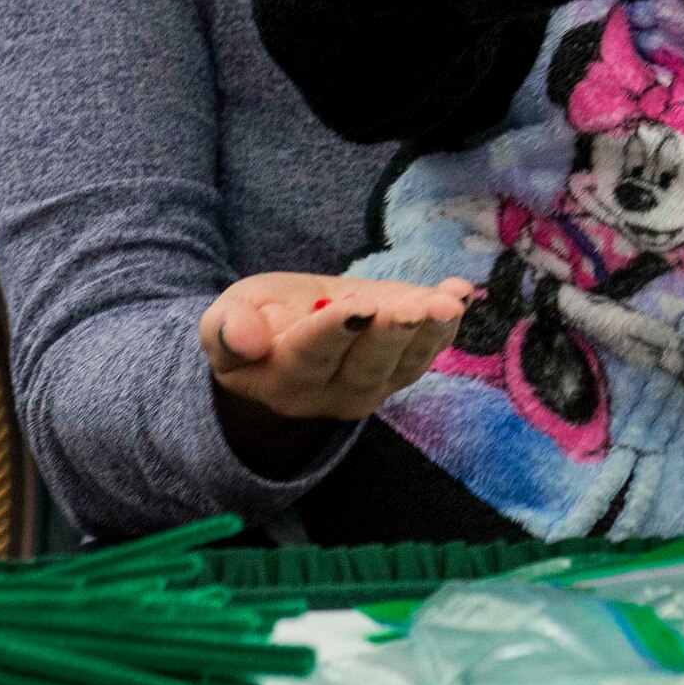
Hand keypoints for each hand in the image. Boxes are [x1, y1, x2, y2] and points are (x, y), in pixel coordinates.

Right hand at [201, 272, 471, 422]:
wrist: (289, 331)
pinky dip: (451, 322)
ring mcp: (376, 383)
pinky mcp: (405, 363)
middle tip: (408, 308)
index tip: (356, 306)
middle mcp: (334, 392)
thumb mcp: (223, 320)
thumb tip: (245, 341)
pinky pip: (431, 347)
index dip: (334, 332)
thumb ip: (226, 332)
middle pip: (367, 367)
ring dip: (429, 332)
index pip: (311, 358)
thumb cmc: (256, 321)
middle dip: (390, 335)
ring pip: (406, 363)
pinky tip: (461, 292)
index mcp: (285, 380)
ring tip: (444, 304)